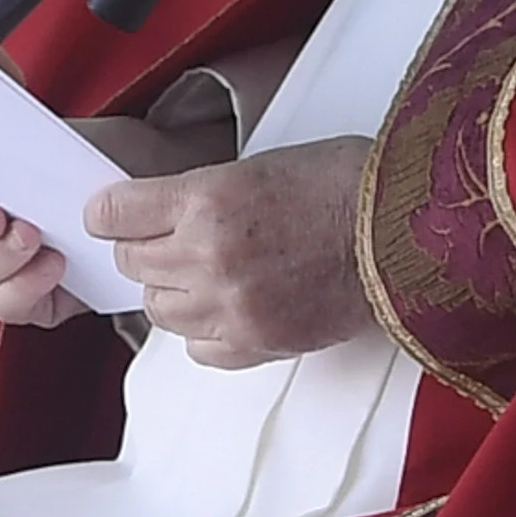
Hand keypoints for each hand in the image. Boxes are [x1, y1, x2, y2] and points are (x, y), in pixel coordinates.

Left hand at [86, 132, 382, 369]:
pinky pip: (198, 350)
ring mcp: (232, 305)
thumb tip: (159, 213)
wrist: (405, 229)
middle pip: (134, 264)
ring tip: (203, 273)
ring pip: (159, 310)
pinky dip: (204, 333)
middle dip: (144, 250)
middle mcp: (210, 255)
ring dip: (172, 291)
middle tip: (166, 240)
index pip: (117, 214)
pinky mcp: (258, 342)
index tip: (110, 216)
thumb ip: (201, 194)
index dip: (110, 214)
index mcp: (207, 199)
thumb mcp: (259, 166)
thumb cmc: (348, 186)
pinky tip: (226, 308)